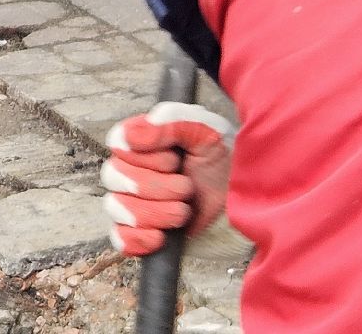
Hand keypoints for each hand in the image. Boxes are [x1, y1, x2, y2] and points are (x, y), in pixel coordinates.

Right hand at [101, 101, 233, 256]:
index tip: (174, 159)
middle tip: (186, 187)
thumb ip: (170, 122)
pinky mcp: (141, 231)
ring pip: (118, 208)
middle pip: (115, 177)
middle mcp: (130, 168)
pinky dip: (138, 239)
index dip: (145, 156)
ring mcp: (133, 200)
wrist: (246, 199)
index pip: (118, 144)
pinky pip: (120, 238)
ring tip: (182, 211)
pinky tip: (161, 236)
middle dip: (156, 186)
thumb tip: (131, 136)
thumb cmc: (224, 159)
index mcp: (142, 140)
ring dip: (154, 212)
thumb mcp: (206, 129)